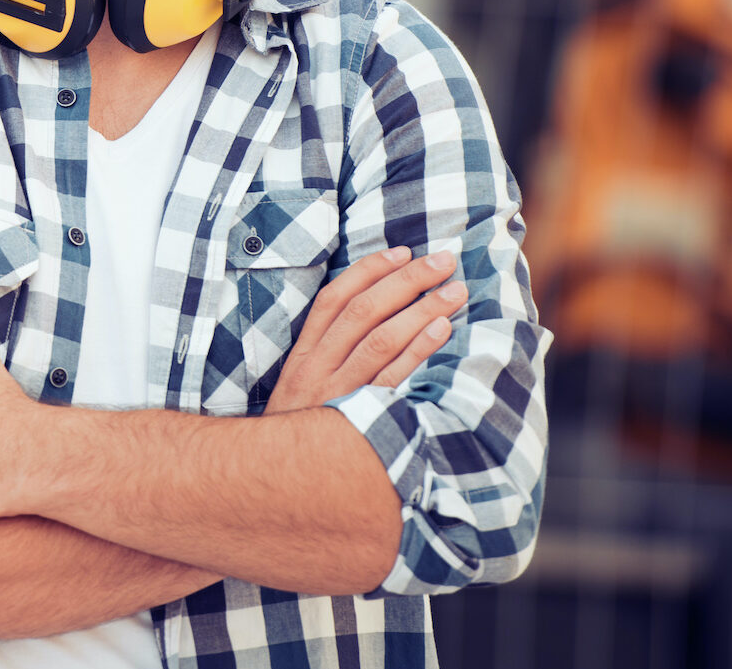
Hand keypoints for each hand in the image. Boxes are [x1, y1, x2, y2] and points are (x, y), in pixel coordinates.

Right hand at [264, 246, 464, 413]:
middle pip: (364, 311)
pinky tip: (442, 330)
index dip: (369, 270)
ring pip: (381, 339)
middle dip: (406, 280)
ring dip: (421, 310)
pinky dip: (418, 350)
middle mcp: (318, 367)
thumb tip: (374, 312)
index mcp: (304, 354)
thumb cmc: (302, 427)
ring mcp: (338, 392)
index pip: (335, 299)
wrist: (277, 481)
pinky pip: (392, 378)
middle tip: (443, 261)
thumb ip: (330, 351)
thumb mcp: (303, 385)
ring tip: (454, 291)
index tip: (402, 251)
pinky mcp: (358, 418)